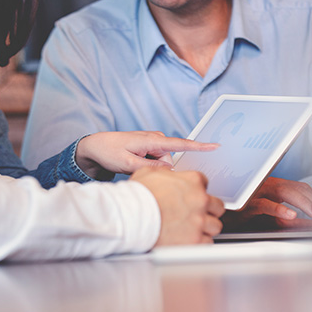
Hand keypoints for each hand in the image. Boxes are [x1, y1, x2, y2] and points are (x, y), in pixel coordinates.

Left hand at [76, 131, 218, 179]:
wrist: (95, 146)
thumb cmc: (109, 151)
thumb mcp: (128, 164)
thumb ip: (150, 168)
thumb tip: (169, 171)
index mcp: (152, 140)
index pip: (181, 144)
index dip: (200, 146)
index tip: (216, 146)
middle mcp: (156, 139)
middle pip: (169, 162)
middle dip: (158, 171)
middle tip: (135, 170)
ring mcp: (152, 143)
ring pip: (163, 164)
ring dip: (151, 169)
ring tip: (131, 166)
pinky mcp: (149, 148)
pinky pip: (156, 162)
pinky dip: (148, 166)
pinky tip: (133, 164)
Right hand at [130, 167, 224, 245]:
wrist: (131, 218)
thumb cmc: (137, 197)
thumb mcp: (148, 173)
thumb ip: (163, 172)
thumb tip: (165, 172)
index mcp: (192, 181)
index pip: (205, 184)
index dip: (196, 191)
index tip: (191, 197)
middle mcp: (200, 200)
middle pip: (217, 206)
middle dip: (208, 210)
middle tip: (196, 214)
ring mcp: (199, 221)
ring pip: (215, 225)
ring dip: (206, 227)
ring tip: (193, 228)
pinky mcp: (195, 239)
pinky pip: (207, 242)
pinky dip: (200, 242)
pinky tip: (190, 239)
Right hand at [221, 177, 311, 230]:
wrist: (218, 217)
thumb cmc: (243, 217)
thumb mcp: (271, 219)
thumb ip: (290, 220)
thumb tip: (310, 224)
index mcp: (273, 186)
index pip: (300, 187)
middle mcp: (266, 185)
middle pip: (295, 188)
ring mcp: (257, 192)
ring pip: (284, 191)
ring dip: (302, 202)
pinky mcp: (247, 203)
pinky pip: (265, 204)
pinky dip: (280, 209)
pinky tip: (291, 215)